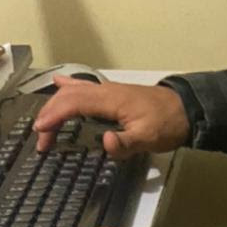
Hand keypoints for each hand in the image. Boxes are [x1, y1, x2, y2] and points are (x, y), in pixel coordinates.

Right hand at [33, 78, 189, 156]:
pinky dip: (68, 88)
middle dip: (49, 115)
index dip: (54, 116)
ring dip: (55, 105)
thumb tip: (104, 143)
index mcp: (109, 100)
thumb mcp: (148, 138)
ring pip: (72, 92)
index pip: (72, 104)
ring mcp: (108, 91)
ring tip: (43, 122)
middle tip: (40, 139)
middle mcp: (104, 91)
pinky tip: (59, 84)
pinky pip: (83, 89)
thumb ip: (126, 143)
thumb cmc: (167, 124)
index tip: (41, 132)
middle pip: (67, 97)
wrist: (185, 110)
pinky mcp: (112, 95)